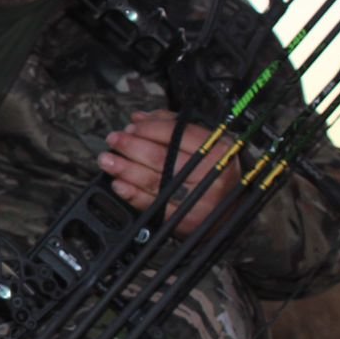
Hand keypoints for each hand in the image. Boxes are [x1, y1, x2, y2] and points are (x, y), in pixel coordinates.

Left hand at [99, 109, 240, 237]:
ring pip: (153, 180)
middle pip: (162, 157)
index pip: (177, 134)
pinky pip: (152, 204)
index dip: (149, 129)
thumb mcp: (206, 143)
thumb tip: (140, 118)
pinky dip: (132, 193)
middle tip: (114, 140)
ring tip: (107, 160)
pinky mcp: (184, 220)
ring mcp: (198, 199)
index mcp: (217, 150)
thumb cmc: (214, 170)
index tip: (131, 126)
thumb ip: (173, 127)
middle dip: (131, 146)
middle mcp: (209, 174)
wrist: (231, 209)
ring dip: (124, 169)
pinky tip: (118, 183)